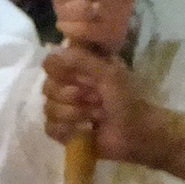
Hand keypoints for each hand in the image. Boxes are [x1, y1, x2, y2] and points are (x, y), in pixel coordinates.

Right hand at [43, 46, 152, 162]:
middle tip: (95, 99)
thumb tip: (53, 50)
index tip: (76, 78)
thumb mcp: (110, 73)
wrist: (137, 133)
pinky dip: (67, 130)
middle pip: (47, 87)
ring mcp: (65, 109)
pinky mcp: (65, 130)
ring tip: (95, 116)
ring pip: (48, 109)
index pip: (51, 63)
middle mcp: (69, 86)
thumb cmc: (127, 99)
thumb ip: (82, 60)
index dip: (58, 71)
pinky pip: (50, 128)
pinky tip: (84, 131)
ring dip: (73, 114)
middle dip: (71, 96)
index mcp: (79, 69)